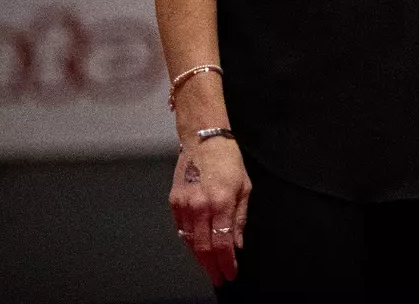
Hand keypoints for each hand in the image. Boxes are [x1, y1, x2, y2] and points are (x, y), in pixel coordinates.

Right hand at [170, 137, 249, 285]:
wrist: (203, 140)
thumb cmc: (228, 160)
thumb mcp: (245, 187)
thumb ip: (240, 218)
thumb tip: (237, 243)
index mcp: (221, 202)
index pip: (222, 242)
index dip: (226, 262)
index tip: (230, 273)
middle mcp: (200, 206)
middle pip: (203, 247)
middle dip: (211, 266)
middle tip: (218, 278)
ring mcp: (183, 205)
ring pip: (190, 242)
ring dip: (200, 258)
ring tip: (210, 268)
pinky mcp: (173, 203)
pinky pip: (181, 230)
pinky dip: (190, 242)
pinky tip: (197, 249)